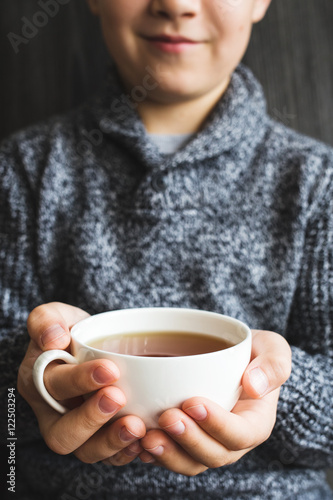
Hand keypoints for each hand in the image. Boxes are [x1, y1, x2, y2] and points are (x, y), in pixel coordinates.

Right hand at [17, 302, 145, 464]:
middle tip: (119, 397)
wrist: (94, 345)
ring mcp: (76, 430)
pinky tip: (146, 440)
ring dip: (112, 442)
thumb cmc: (72, 332)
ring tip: (137, 426)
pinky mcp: (99, 439)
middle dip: (91, 418)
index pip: (53, 386)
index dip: (79, 381)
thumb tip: (54, 338)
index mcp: (38, 381)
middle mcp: (53, 413)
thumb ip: (46, 320)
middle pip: (62, 433)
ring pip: (86, 452)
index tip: (110, 368)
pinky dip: (127, 453)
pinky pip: (109, 458)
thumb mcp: (56, 316)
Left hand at [139, 330, 291, 475]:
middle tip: (167, 417)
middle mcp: (231, 441)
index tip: (193, 403)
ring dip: (168, 454)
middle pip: (213, 455)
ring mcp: (207, 443)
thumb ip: (273, 365)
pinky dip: (153, 454)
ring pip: (189, 462)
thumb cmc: (253, 353)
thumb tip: (255, 385)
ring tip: (147, 437)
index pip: (240, 434)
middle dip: (188, 440)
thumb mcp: (273, 349)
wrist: (231, 358)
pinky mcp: (185, 442)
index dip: (217, 424)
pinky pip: (170, 457)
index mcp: (256, 423)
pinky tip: (136, 442)